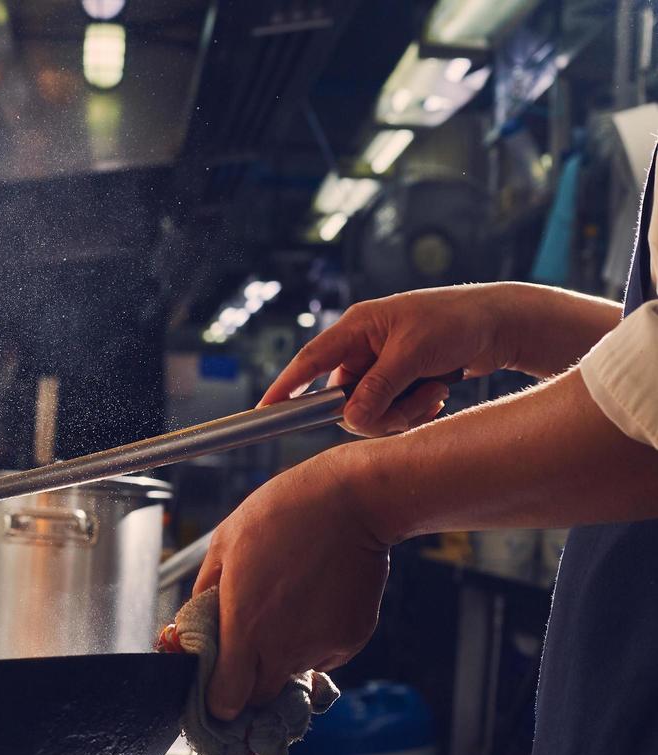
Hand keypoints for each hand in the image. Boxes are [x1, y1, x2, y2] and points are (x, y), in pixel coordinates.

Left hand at [193, 446, 390, 720]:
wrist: (350, 503)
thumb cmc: (281, 516)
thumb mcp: (222, 547)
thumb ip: (204, 595)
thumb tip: (191, 625)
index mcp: (244, 625)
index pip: (227, 699)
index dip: (218, 701)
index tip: (215, 691)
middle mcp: (283, 646)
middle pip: (260, 700)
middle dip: (248, 687)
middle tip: (244, 658)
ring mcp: (321, 646)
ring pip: (292, 677)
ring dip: (281, 661)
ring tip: (283, 613)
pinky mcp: (351, 640)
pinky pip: (324, 659)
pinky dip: (313, 645)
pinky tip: (311, 606)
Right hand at [261, 284, 525, 435]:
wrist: (503, 324)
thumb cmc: (459, 323)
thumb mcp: (415, 354)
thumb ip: (379, 388)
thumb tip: (350, 418)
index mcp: (358, 327)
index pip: (310, 360)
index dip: (286, 386)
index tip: (264, 410)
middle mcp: (364, 347)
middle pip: (343, 398)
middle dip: (378, 410)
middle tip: (414, 404)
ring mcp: (381, 366)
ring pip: (369, 410)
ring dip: (403, 410)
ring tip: (435, 393)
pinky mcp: (399, 380)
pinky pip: (390, 411)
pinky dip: (413, 411)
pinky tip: (437, 395)